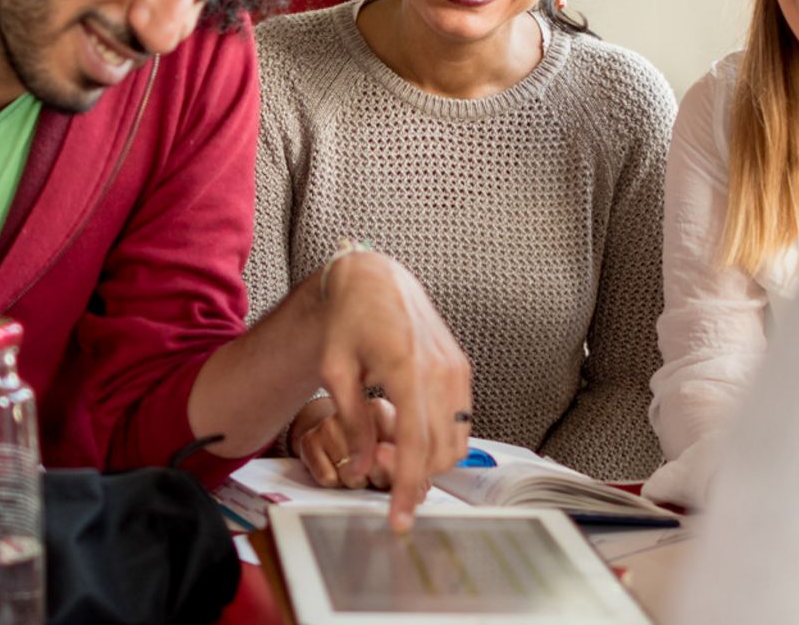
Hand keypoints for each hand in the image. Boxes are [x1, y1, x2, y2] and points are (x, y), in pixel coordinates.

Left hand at [311, 250, 472, 531]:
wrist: (375, 280)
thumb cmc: (349, 321)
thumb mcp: (337, 372)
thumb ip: (353, 423)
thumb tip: (361, 469)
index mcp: (406, 367)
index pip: (415, 444)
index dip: (408, 487)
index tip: (400, 519)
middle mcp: (440, 369)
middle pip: (440, 450)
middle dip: (415, 475)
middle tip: (379, 468)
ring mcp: (456, 368)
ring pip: (456, 441)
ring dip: (430, 461)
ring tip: (392, 450)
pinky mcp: (461, 369)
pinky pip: (461, 421)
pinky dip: (440, 440)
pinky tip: (412, 434)